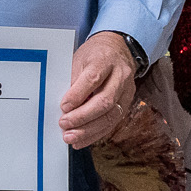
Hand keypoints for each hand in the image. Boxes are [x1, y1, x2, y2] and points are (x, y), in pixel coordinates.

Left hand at [59, 32, 137, 148]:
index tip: (64, 106)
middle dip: (83, 116)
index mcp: (105, 60)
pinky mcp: (127, 103)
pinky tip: (82, 140)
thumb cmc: (93, 55)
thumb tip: (62, 105)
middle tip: (64, 124)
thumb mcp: (79, 58)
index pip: (93, 78)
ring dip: (89, 130)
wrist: (117, 49)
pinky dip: (96, 133)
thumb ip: (72, 79)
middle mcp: (121, 76)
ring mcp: (127, 91)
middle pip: (105, 101)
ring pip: (111, 115)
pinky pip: (113, 122)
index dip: (78, 94)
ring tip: (70, 138)